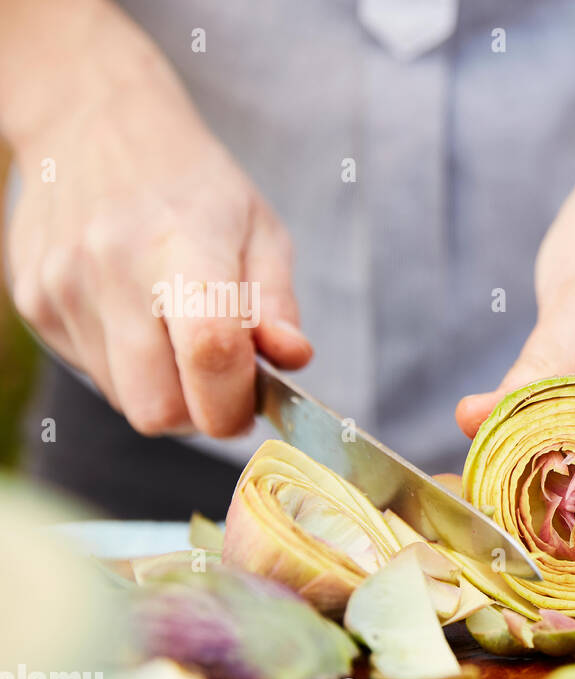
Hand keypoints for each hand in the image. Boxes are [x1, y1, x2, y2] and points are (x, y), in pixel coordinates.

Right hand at [5, 50, 309, 436]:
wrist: (94, 121)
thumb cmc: (194, 184)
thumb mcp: (260, 229)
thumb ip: (277, 304)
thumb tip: (292, 358)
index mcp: (182, 246)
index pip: (209, 354)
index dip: (236, 403)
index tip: (251, 404)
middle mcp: (111, 270)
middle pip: (157, 408)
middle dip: (198, 413)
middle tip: (219, 382)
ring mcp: (62, 288)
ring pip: (123, 400)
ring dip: (162, 389)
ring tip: (176, 333)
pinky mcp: (33, 302)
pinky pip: (92, 373)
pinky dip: (126, 366)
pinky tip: (137, 315)